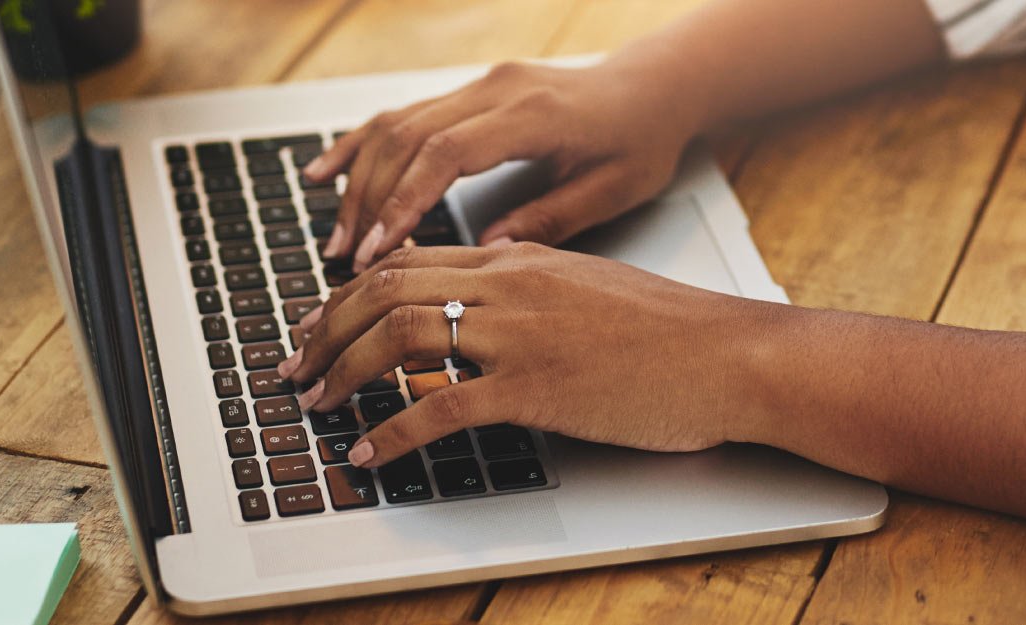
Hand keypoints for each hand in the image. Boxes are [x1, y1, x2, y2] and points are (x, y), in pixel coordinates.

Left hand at [274, 243, 781, 467]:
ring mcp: (519, 335)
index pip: (410, 258)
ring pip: (399, 335)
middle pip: (385, 288)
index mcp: (521, 259)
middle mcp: (509, 285)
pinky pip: (441, 406)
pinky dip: (392, 431)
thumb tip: (486, 282)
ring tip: (318, 405)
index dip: (349, 292)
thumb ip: (533, 279)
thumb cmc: (673, 332)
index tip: (320, 323)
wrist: (729, 356)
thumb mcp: (592, 285)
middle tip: (296, 365)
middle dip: (325, 329)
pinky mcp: (535, 388)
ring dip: (343, 372)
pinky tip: (370, 454)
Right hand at [301, 60, 705, 272]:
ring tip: (336, 235)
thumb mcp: (612, 190)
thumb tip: (487, 252)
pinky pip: (403, 114)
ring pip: (397, 125)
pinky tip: (324, 172)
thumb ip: (549, 219)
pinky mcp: (469, 91)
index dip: (406, 201)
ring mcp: (478, 86)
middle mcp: (497, 90)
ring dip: (359, 180)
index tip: (378, 249)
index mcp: (532, 114)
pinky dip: (360, 144)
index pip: (447, 154)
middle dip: (370, 201)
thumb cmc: (642, 141)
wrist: (653, 89)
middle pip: (408, 139)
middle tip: (346, 258)